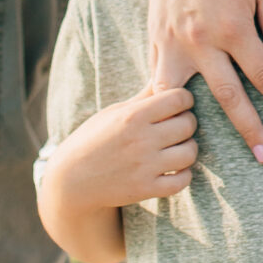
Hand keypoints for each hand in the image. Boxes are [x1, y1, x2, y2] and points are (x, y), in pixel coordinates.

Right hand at [48, 82, 199, 213]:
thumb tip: (163, 73)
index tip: (179, 104)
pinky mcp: (146, 189)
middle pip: (188, 124)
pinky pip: (183, 181)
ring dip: (188, 148)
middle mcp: (141, 140)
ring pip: (190, 153)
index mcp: (133, 116)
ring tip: (178, 146)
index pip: (179, 98)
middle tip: (178, 125)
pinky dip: (184, 174)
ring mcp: (145, 167)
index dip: (184, 99)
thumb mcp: (114, 112)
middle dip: (187, 122)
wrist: (72, 180)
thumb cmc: (93, 139)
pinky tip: (175, 168)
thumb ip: (143, 97)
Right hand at [148, 0, 262, 163]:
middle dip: (250, 129)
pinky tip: (171, 117)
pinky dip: (166, 99)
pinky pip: (160, 77)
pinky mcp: (157, 37)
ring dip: (196, 124)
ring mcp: (175, 42)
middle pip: (230, 97)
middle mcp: (203, 41)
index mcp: (233, 28)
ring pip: (184, 95)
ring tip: (202, 151)